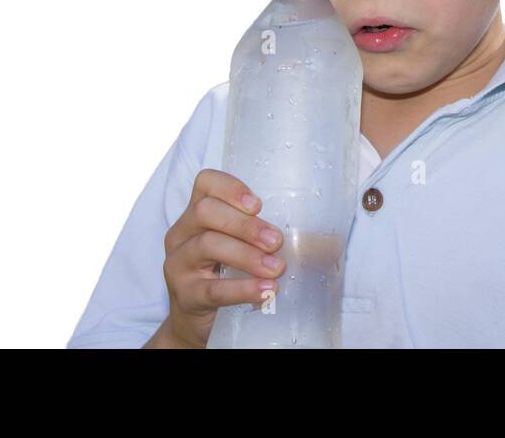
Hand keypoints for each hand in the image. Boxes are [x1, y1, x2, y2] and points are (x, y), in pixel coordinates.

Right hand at [149, 169, 285, 347]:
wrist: (200, 320)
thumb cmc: (227, 274)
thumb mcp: (241, 247)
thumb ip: (268, 236)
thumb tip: (325, 240)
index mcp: (197, 213)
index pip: (205, 183)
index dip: (231, 188)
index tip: (259, 204)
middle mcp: (182, 233)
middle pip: (206, 212)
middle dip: (245, 225)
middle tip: (276, 241)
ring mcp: (179, 264)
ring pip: (207, 245)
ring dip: (247, 255)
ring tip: (276, 268)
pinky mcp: (185, 295)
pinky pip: (212, 289)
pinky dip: (242, 289)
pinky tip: (265, 291)